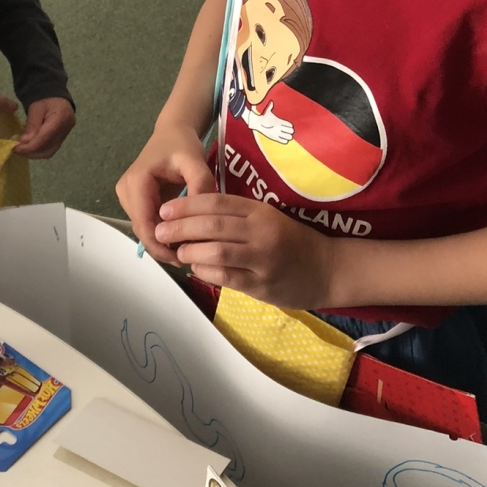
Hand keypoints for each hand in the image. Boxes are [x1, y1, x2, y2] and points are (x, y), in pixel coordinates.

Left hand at [14, 97, 74, 158]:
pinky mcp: (62, 138)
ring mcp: (65, 135)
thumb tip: (24, 142)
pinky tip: (30, 147)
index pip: (45, 138)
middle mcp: (66, 129)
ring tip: (23, 149)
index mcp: (61, 118)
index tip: (16, 148)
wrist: (55, 96)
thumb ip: (31, 125)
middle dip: (32, 152)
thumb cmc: (44, 99)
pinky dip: (39, 150)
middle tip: (18, 150)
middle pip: (49, 148)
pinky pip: (50, 149)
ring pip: (50, 151)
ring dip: (35, 153)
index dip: (30, 146)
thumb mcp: (35, 108)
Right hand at [115, 119, 215, 264]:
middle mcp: (126, 191)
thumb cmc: (182, 144)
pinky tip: (181, 237)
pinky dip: (163, 232)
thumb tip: (202, 218)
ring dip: (163, 241)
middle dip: (163, 246)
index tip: (183, 257)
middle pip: (142, 229)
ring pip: (144, 229)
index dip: (160, 244)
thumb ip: (200, 186)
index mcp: (136, 182)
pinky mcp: (134, 200)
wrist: (172, 131)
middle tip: (190, 258)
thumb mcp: (195, 162)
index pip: (144, 223)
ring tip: (188, 249)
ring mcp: (128, 196)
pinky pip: (147, 222)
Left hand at [153, 192, 335, 308]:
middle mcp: (261, 232)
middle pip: (212, 225)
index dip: (187, 205)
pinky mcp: (262, 285)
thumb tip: (192, 214)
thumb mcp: (266, 218)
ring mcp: (262, 259)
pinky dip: (205, 271)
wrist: (327, 269)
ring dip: (190, 251)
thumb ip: (235, 215)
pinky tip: (196, 268)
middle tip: (159, 230)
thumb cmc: (290, 241)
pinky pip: (226, 277)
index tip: (165, 209)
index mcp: (260, 211)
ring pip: (216, 251)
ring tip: (178, 251)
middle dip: (180, 227)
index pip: (217, 202)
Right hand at [245, 108, 293, 144]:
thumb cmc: (262, 118)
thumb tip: (271, 102)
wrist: (256, 123)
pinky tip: (282, 139)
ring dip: (288, 136)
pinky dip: (284, 141)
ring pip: (289, 137)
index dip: (290, 126)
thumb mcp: (267, 111)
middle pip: (291, 131)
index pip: (290, 125)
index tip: (287, 126)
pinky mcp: (274, 138)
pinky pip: (284, 141)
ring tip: (286, 136)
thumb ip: (270, 107)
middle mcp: (279, 127)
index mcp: (279, 121)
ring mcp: (277, 133)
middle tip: (288, 131)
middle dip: (290, 131)